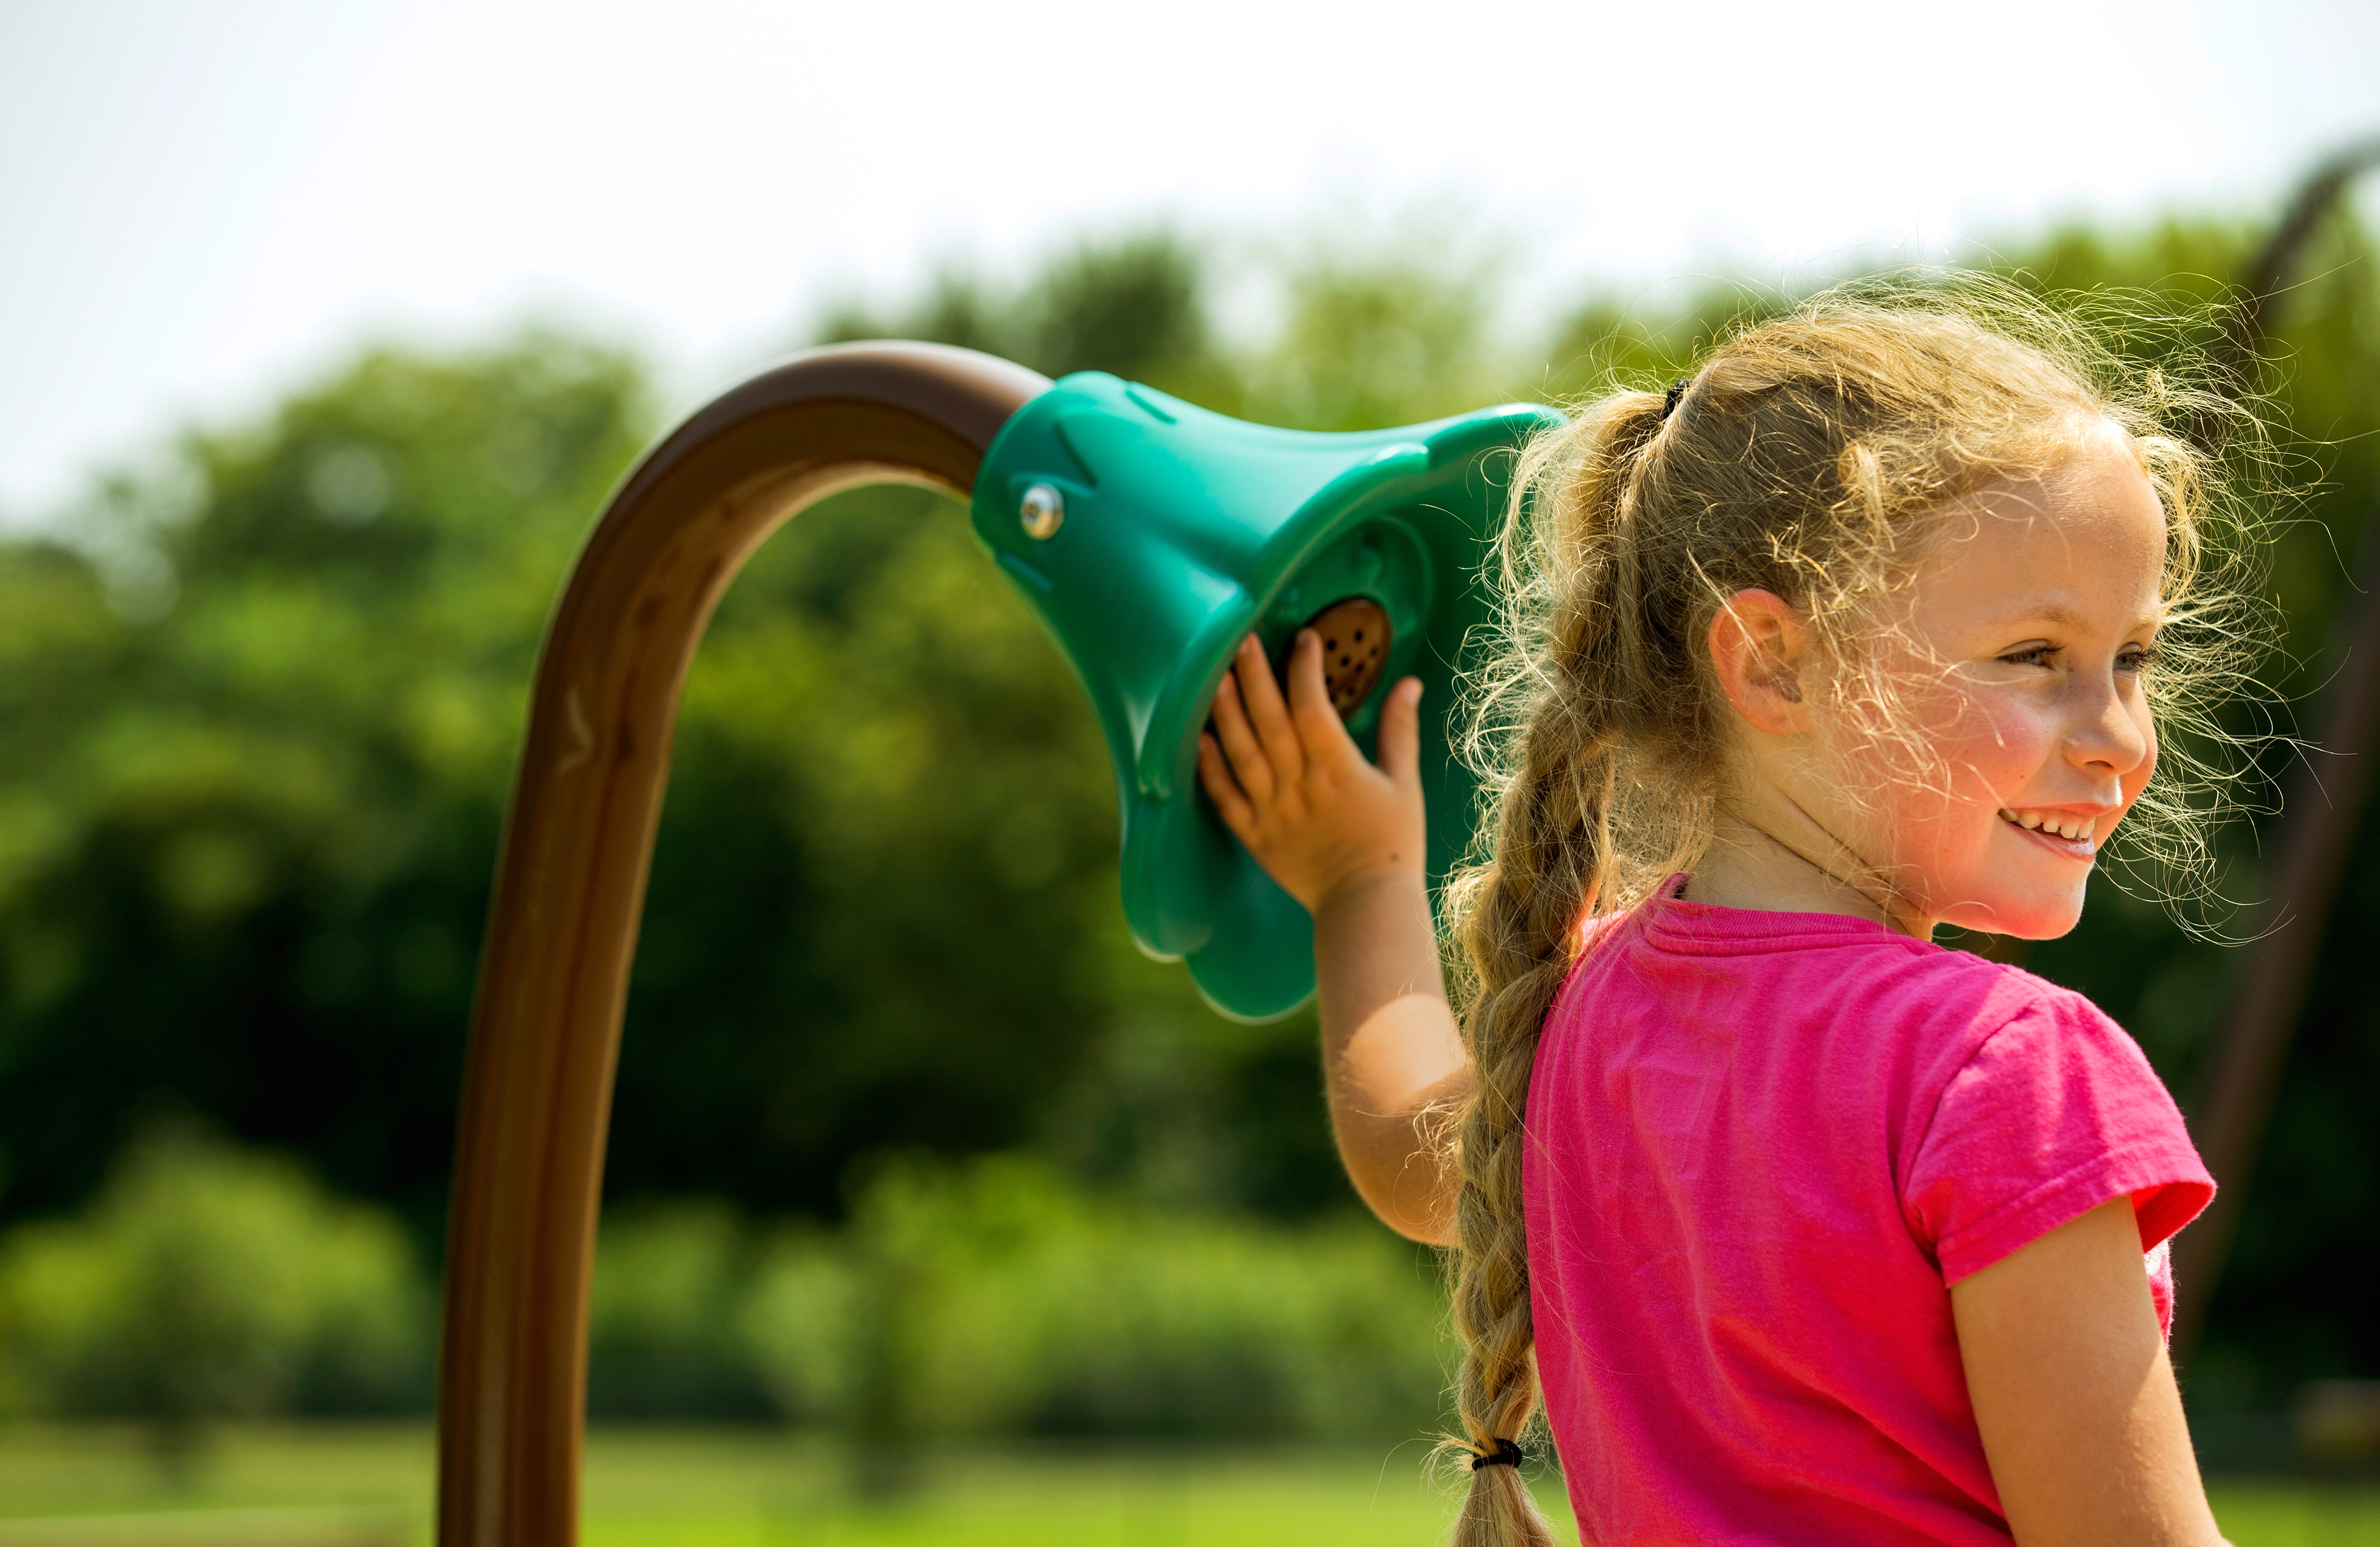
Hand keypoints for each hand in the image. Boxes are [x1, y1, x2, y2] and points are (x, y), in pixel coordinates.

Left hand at [1196, 629, 1426, 914]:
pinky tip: (1198, 739)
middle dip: (1255, 676)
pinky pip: (1226, 799)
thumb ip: (1401, 731)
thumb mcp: (1404, 784)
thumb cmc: (1392, 844)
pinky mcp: (1255, 836)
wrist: (1366, 906)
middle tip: (1241, 639)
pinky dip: (1210, 769)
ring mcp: (1274, 811)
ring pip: (1243, 754)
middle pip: (1271, 722)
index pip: (1314, 708)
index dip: (1307, 669)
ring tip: (1214, 678)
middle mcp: (1300, 786)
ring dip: (1226, 714)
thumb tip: (1409, 683)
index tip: (1305, 639)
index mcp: (1338, 770)